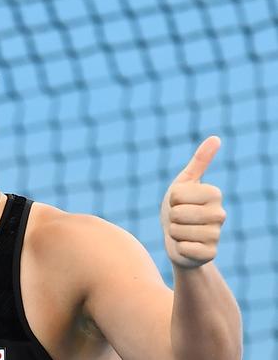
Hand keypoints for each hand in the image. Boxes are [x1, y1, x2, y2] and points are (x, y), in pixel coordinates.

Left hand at [160, 136, 226, 268]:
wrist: (177, 240)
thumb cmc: (179, 208)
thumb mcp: (184, 183)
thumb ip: (199, 162)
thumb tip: (216, 138)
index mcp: (214, 194)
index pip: (177, 194)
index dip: (171, 199)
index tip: (178, 202)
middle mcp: (220, 214)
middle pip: (177, 213)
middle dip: (171, 217)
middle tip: (178, 219)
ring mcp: (216, 235)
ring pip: (178, 231)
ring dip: (173, 233)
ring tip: (181, 232)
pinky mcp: (210, 254)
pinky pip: (184, 248)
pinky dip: (178, 247)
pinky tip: (185, 246)